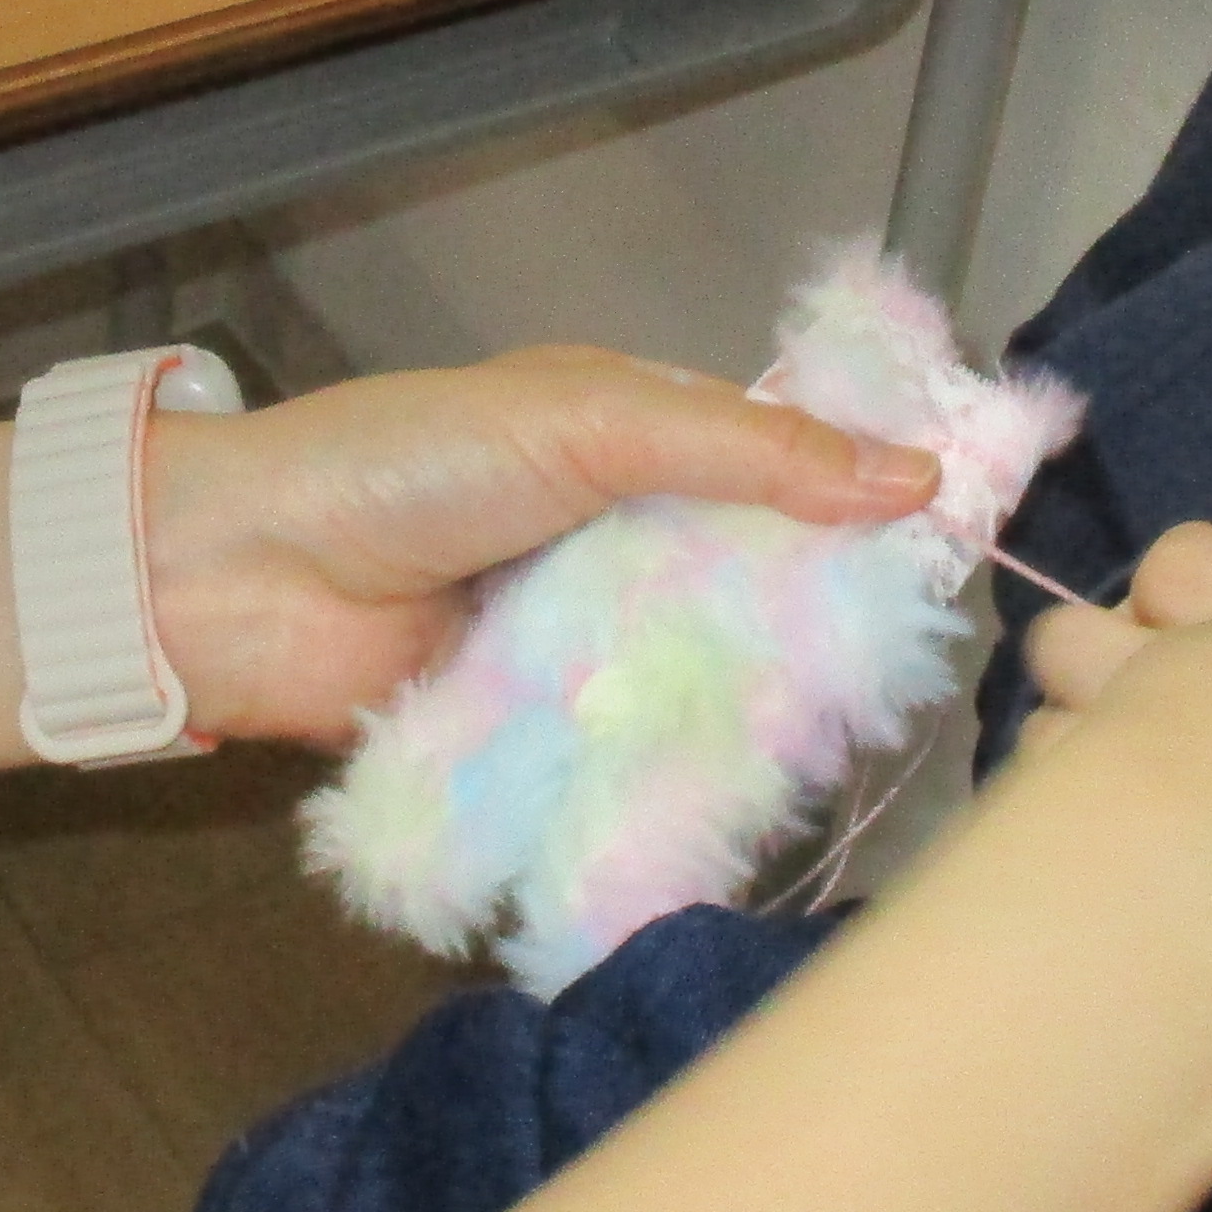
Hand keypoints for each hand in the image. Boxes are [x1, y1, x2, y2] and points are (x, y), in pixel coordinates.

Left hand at [139, 347, 936, 741]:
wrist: (240, 580)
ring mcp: (586, 639)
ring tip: (864, 734)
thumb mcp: (590, 420)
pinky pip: (644, 749)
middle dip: (833, 617)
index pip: (785, 462)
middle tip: (927, 661)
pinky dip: (691, 765)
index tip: (970, 533)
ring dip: (770, 700)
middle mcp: (622, 537)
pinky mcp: (548, 732)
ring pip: (713, 671)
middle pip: (762, 580)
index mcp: (637, 436)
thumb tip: (913, 477)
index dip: (868, 495)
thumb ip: (746, 450)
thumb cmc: (408, 466)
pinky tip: (768, 791)